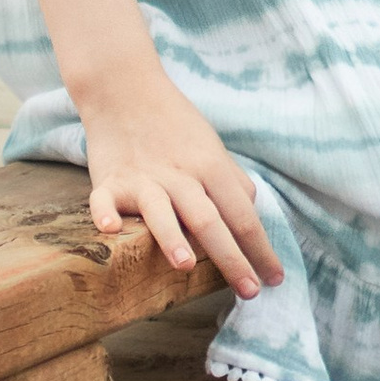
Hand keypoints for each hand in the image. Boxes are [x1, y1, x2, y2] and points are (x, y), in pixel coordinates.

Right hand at [73, 59, 283, 294]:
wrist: (126, 89)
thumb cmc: (175, 124)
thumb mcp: (213, 148)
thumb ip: (233, 182)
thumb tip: (251, 214)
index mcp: (211, 167)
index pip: (243, 215)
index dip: (262, 249)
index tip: (275, 279)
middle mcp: (180, 174)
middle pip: (210, 219)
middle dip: (232, 258)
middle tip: (250, 291)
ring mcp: (143, 177)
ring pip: (160, 210)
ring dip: (171, 237)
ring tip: (184, 265)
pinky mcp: (109, 178)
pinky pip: (104, 198)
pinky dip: (105, 213)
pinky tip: (109, 228)